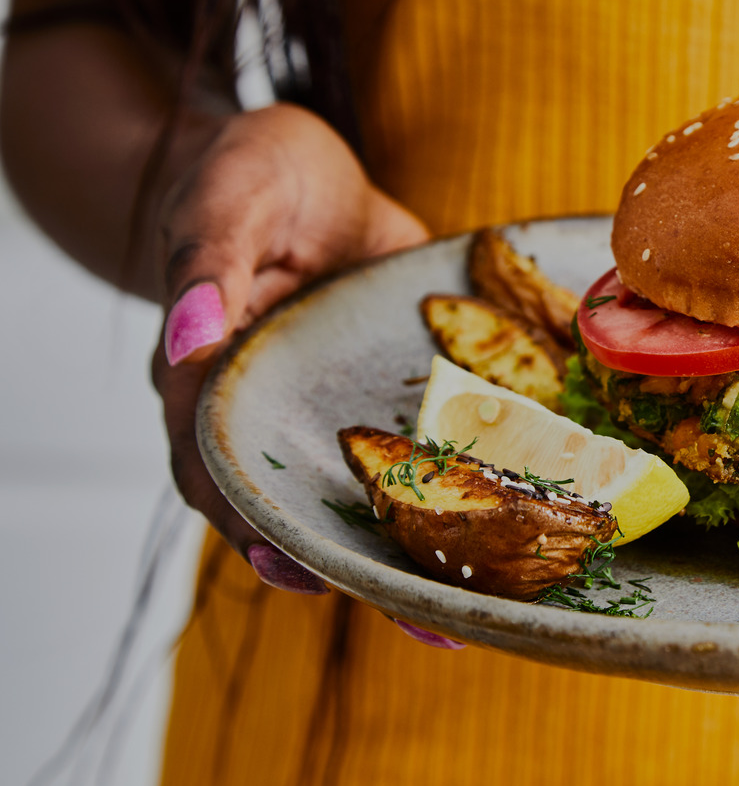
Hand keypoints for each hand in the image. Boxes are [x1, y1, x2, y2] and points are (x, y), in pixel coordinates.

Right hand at [149, 104, 427, 594]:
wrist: (308, 172)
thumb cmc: (253, 176)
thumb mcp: (230, 197)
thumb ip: (207, 263)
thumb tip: (189, 335)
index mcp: (208, 377)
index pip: (216, 466)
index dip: (250, 521)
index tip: (292, 565)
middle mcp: (268, 413)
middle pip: (292, 507)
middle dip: (347, 564)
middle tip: (411, 613)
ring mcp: (328, 414)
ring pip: (355, 497)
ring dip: (402, 553)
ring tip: (464, 611)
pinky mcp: (381, 402)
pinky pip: (411, 458)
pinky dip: (448, 497)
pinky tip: (503, 538)